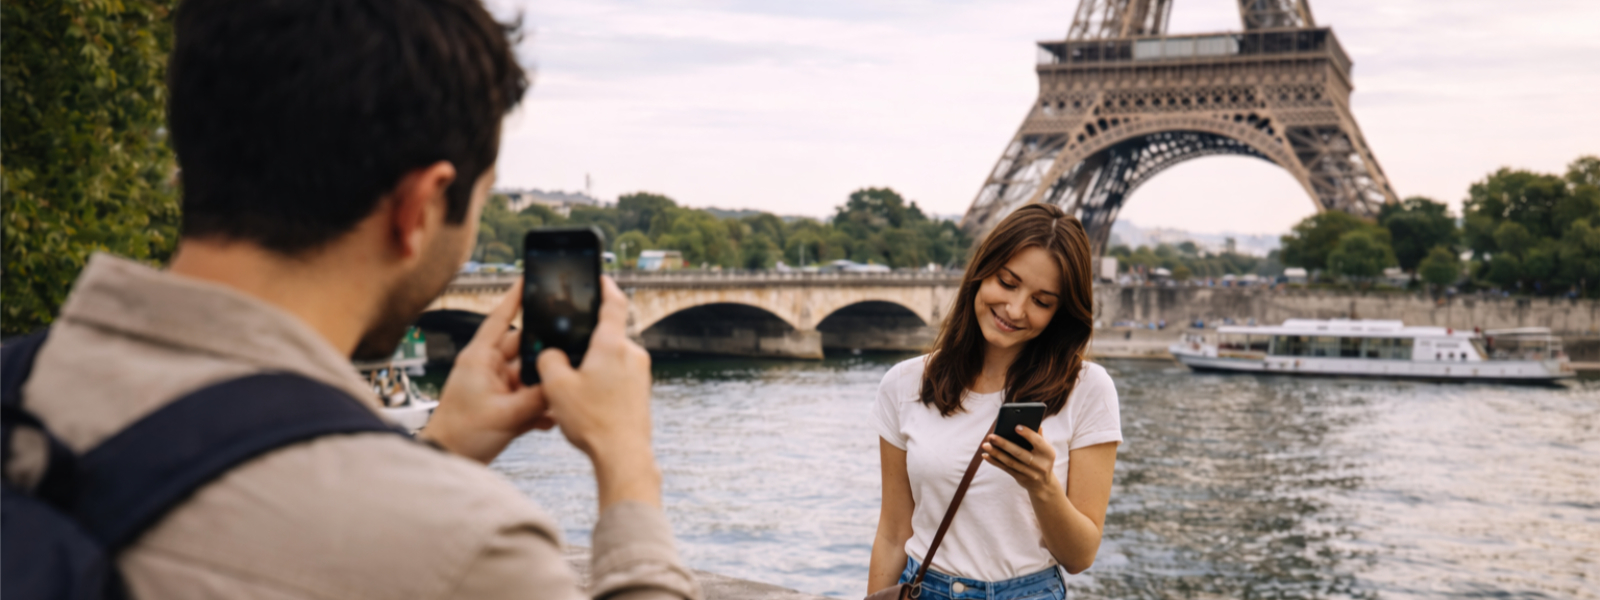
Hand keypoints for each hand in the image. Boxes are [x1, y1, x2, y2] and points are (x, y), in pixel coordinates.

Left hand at [420, 283, 553, 462]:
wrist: (450, 460)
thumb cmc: (463, 435)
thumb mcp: (506, 415)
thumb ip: (538, 398)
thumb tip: (562, 384)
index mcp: (480, 358)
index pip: (499, 319)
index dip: (515, 298)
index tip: (529, 278)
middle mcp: (488, 367)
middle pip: (524, 348)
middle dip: (544, 356)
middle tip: (566, 356)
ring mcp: (495, 385)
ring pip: (529, 375)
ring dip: (543, 386)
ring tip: (559, 395)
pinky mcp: (502, 403)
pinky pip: (528, 396)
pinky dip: (540, 406)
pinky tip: (551, 418)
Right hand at [536, 275, 660, 508]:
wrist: (623, 456)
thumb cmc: (592, 420)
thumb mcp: (556, 387)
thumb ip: (549, 360)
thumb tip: (552, 354)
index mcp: (612, 345)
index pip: (614, 303)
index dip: (605, 286)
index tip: (599, 277)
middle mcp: (632, 354)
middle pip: (607, 335)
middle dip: (586, 339)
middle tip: (566, 349)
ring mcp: (641, 374)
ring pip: (611, 358)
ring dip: (593, 364)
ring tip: (572, 386)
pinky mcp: (642, 392)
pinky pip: (618, 376)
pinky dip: (602, 381)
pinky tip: (587, 401)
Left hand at [983, 426, 1059, 496]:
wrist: (1044, 483)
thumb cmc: (1042, 458)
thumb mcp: (1045, 448)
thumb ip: (1039, 436)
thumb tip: (1032, 422)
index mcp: (1048, 453)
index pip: (1038, 442)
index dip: (1028, 434)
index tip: (1016, 426)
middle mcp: (1040, 464)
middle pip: (1019, 453)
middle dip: (1004, 444)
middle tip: (991, 436)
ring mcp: (1030, 473)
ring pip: (1010, 462)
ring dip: (996, 453)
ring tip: (985, 445)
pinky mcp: (1020, 478)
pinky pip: (1006, 469)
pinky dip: (995, 462)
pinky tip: (986, 455)